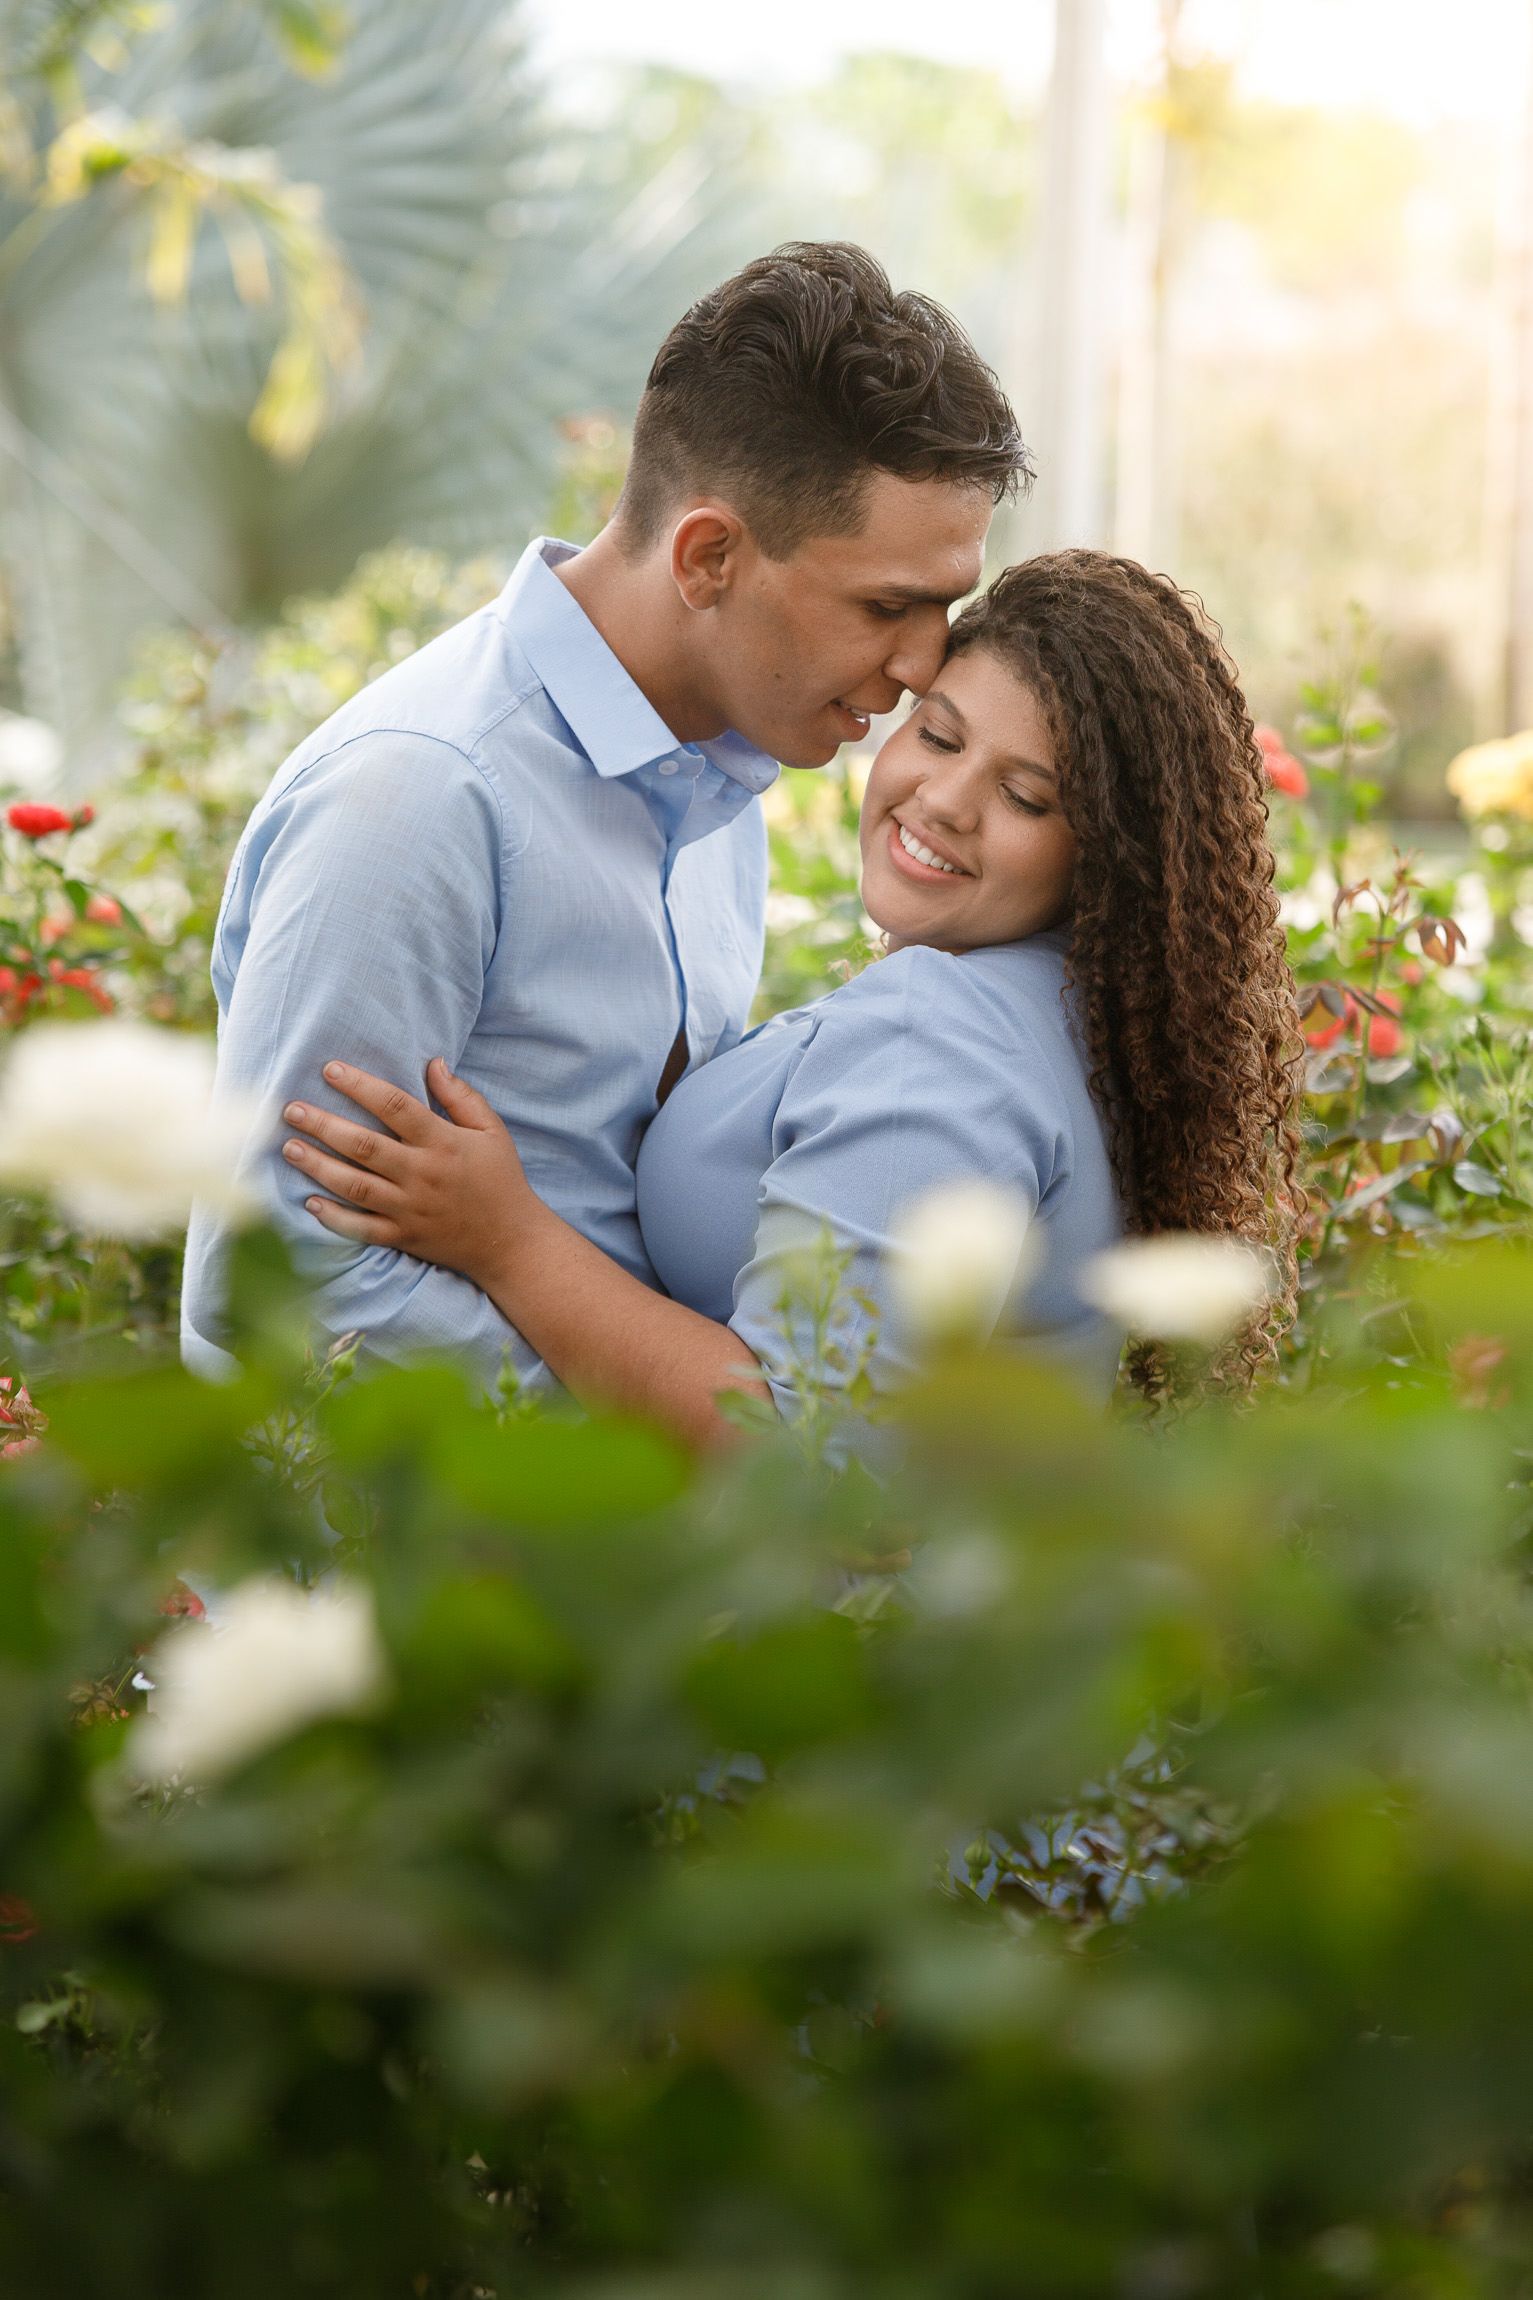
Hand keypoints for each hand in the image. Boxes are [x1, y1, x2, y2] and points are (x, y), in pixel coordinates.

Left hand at [282, 1058, 534, 1284]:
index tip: (330, 1070)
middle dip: (323, 1124)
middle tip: (291, 1109)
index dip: (360, 1085)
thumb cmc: (501, 1180)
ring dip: (318, 1165)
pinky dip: (333, 1218)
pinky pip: (361, 1228)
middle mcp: (421, 1174)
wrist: (511, 1243)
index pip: (394, 1106)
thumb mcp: (493, 1131)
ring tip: (288, 1147)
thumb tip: (433, 1063)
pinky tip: (309, 1202)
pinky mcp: (403, 1237)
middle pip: (363, 1145)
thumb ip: (461, 1097)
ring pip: (353, 1185)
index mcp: (442, 1143)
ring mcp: (409, 1209)